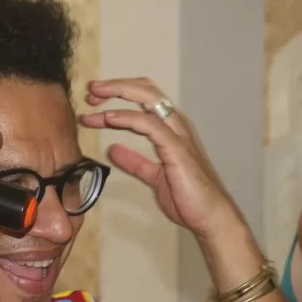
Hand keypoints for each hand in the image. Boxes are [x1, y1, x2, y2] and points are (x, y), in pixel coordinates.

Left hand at [80, 77, 239, 236]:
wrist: (209, 216)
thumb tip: (114, 150)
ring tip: (94, 99)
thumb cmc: (189, 197)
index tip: (96, 100)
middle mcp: (176, 125)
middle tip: (92, 91)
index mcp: (171, 129)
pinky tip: (110, 118)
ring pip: (149, 99)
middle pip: (146, 90)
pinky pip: (150, 125)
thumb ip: (135, 161)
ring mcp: (178, 134)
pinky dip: (128, 118)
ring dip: (119, 94)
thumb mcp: (153, 176)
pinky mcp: (177, 149)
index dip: (121, 92)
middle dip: (117, 86)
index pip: (146, 98)